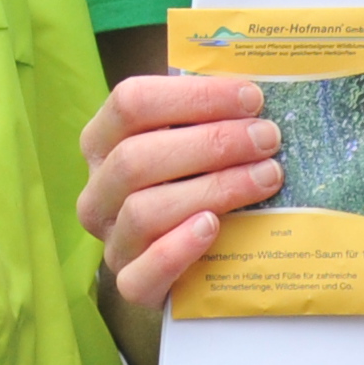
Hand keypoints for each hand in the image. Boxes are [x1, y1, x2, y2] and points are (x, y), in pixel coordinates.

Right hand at [75, 70, 282, 333]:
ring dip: (212, 189)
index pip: (130, 102)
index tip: (251, 98)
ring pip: (143, 210)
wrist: (184, 262)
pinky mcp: (130, 284)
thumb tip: (256, 79)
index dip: (193, 95)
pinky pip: (141, 273)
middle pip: (136, 157)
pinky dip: (178, 249)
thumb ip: (206, 114)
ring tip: (265, 177)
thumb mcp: (189, 141)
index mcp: (102, 141)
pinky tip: (213, 227)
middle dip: (211, 143)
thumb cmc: (191, 183)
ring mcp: (110, 239)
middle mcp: (97, 189)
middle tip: (267, 138)